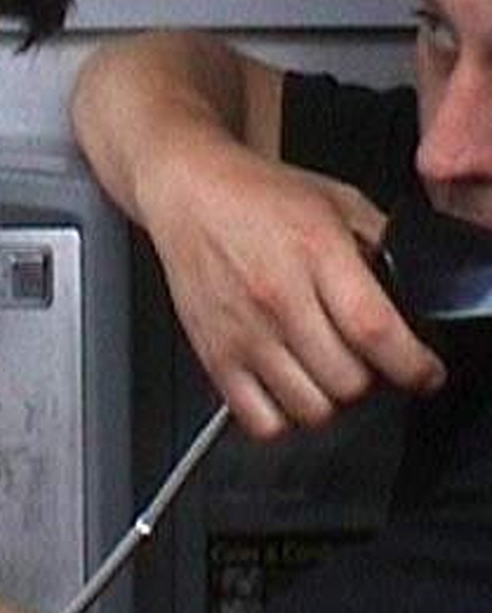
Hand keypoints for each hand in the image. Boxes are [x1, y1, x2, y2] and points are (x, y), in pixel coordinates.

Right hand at [141, 135, 446, 439]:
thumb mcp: (337, 201)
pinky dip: (285, 417)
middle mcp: (278, 296)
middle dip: (372, 379)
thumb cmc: (257, 194)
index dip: (413, 364)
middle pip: (348, 381)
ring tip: (328, 371)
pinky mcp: (214, 355)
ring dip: (331, 398)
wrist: (189, 191)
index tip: (423, 371)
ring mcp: (243, 331)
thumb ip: (382, 244)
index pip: (374, 330)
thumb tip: (413, 294)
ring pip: (311, 409)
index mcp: (315, 251)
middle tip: (367, 360)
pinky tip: (291, 386)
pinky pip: (261, 422)